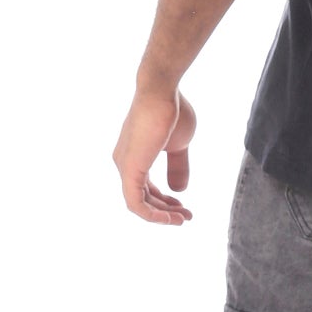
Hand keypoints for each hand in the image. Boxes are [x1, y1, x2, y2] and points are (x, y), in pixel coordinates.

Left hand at [112, 86, 195, 223]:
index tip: (185, 206)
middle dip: (166, 211)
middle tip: (187, 216)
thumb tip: (180, 191)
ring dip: (161, 216)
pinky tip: (171, 218)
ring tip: (183, 219)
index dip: (165, 202)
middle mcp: (124, 163)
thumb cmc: (172, 110)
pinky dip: (153, 215)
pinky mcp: (129, 169)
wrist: (162, 92)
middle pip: (143, 198)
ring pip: (138, 204)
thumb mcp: (179, 145)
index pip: (146, 188)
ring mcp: (124, 167)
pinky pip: (136, 203)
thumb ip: (177, 167)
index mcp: (135, 156)